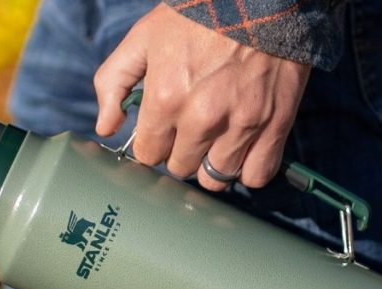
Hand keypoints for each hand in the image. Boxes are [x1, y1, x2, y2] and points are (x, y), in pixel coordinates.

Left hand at [94, 4, 310, 191]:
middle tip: (190, 130)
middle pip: (181, 169)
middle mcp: (202, 119)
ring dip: (212, 165)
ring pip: (216, 179)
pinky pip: (256, 175)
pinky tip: (242, 150)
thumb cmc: (198, 15)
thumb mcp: (144, 37)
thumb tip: (106, 128)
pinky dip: (248, 169)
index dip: (154, 142)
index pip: (149, 154)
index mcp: (166, 98)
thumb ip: (114, 82)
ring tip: (216, 142)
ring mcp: (241, 125)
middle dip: (181, 152)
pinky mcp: (275, 126)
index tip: (163, 130)